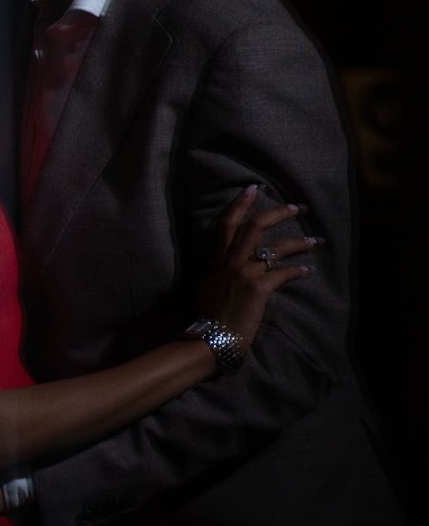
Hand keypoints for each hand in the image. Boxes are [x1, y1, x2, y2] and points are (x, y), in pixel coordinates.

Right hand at [198, 184, 318, 340]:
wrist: (213, 337)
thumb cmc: (209, 315)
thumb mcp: (208, 286)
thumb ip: (219, 272)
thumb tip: (225, 266)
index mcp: (218, 260)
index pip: (228, 224)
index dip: (241, 204)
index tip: (254, 188)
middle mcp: (231, 262)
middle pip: (255, 227)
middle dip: (278, 213)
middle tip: (297, 207)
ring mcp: (245, 273)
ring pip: (275, 248)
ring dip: (299, 242)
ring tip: (315, 241)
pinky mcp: (259, 288)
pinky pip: (283, 274)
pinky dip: (298, 272)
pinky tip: (308, 271)